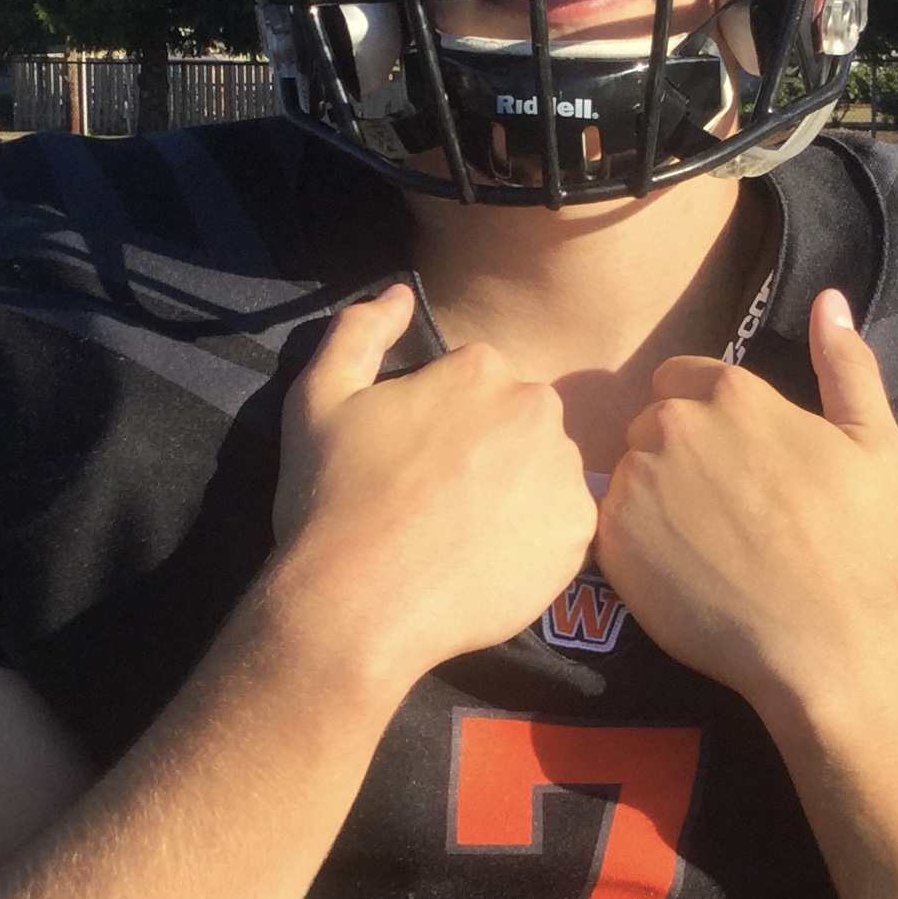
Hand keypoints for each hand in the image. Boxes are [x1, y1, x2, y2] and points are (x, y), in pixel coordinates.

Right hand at [268, 284, 597, 696]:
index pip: (479, 384)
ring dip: (518, 494)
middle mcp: (535, 408)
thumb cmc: (332, 499)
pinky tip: (489, 563)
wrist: (357, 605)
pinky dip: (536, 543)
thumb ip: (360, 330)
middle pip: (520, 424)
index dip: (444, 424)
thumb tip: (400, 294)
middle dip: (490, 454)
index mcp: (481, 368)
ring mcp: (563, 471)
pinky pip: (565, 527)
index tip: (417, 462)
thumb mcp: (318, 398)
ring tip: (464, 537)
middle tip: (441, 503)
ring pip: (546, 473)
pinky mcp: (579, 533)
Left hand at [595, 288, 897, 712]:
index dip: (707, 416)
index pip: (683, 377)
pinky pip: (607, 521)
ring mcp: (638, 481)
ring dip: (653, 493)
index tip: (733, 461)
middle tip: (718, 506)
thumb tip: (829, 301)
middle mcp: (674, 425)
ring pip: (628, 469)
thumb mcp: (875, 446)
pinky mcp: (610, 538)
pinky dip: (632, 539)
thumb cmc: (856, 546)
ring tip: (699, 542)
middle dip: (676, 451)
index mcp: (732, 393)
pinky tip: (676, 568)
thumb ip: (847, 366)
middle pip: (651, 420)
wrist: (820, 645)